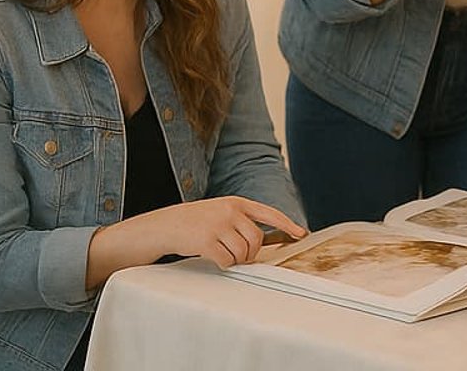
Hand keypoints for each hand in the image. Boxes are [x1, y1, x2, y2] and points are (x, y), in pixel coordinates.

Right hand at [135, 197, 306, 268]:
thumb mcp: (219, 212)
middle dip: (250, 253)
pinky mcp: (207, 241)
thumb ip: (240, 222)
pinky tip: (213, 257)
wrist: (165, 225)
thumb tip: (261, 244)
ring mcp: (218, 225)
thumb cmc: (195, 222)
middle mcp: (230, 211)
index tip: (301, 233)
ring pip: (243, 253)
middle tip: (237, 255)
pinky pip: (228, 261)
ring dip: (236, 260)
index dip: (287, 224)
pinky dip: (224, 264)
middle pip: (256, 239)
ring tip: (222, 253)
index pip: (268, 212)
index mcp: (235, 202)